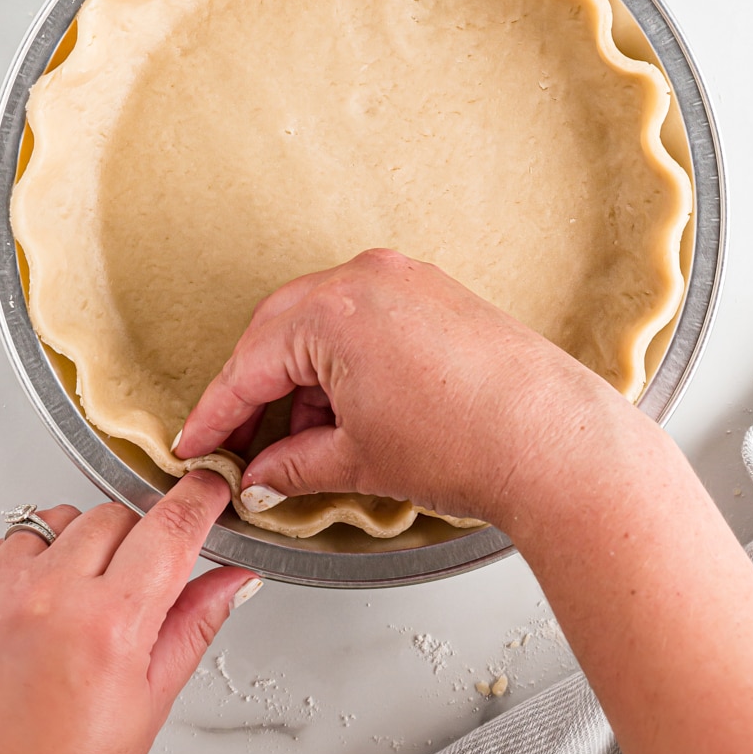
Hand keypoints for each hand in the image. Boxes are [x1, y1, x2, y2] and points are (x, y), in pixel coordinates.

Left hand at [0, 472, 260, 753]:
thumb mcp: (148, 703)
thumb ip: (195, 624)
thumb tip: (235, 579)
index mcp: (108, 626)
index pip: (171, 528)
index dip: (201, 497)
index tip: (211, 488)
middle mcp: (51, 595)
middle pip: (118, 514)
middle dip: (138, 540)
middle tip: (133, 591)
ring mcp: (1, 587)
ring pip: (63, 518)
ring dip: (81, 546)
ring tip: (78, 603)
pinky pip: (14, 538)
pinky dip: (35, 560)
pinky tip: (41, 606)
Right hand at [175, 249, 620, 524]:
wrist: (556, 442)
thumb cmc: (468, 444)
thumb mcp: (359, 461)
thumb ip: (293, 464)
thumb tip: (262, 475)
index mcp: (334, 311)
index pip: (250, 364)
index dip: (216, 412)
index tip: (196, 442)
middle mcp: (366, 278)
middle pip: (280, 331)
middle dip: (255, 389)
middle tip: (238, 442)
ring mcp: (405, 278)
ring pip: (322, 321)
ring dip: (301, 376)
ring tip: (300, 440)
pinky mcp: (435, 291)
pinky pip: (364, 316)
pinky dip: (342, 359)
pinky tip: (343, 408)